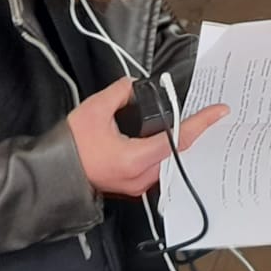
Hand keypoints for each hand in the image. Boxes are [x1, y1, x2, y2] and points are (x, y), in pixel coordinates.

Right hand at [67, 78, 229, 197]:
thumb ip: (120, 92)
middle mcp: (141, 177)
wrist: (52, 173)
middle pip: (178, 153)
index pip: (178, 139)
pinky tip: (169, 138)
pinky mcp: (131, 185)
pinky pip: (158, 168)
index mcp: (136, 159)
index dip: (200, 123)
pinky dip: (167, 152)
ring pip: (169, 162)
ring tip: (192, 123)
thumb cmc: (70, 145)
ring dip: (180, 143)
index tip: (219, 111)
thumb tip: (135, 86)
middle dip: (194, 132)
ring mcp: (137, 185)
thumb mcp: (95, 110)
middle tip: (209, 115)